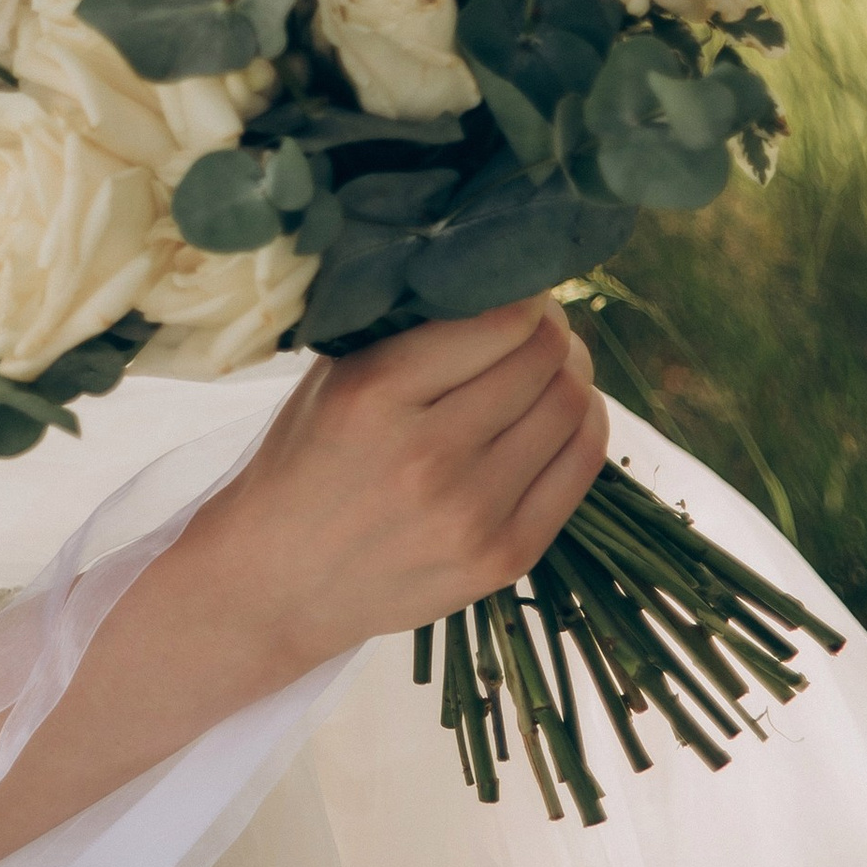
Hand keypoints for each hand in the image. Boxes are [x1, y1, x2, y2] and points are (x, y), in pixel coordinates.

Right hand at [207, 299, 607, 671]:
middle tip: (542, 324)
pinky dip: (585, 424)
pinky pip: (580, 466)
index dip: (524, 295)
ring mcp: (471, 513)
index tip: (518, 291)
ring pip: (570, 408)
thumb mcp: (332, 379)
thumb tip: (490, 284)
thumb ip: (404, 333)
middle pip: (543, 360)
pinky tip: (565, 412)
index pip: (498, 321)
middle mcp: (428, 454)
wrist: (281, 582)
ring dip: (572, 373)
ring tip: (554, 366)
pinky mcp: (504, 558)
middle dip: (552, 329)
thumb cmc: (304, 465)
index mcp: (376, 394)